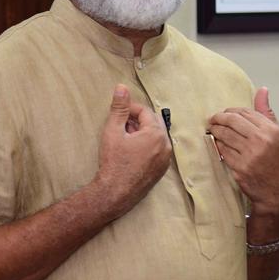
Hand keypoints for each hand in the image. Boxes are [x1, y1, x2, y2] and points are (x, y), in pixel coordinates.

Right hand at [95, 84, 171, 216]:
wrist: (116, 192)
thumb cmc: (114, 161)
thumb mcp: (113, 131)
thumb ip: (119, 108)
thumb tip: (121, 87)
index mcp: (156, 133)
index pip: (145, 111)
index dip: (130, 109)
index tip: (117, 113)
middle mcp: (165, 145)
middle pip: (153, 122)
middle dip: (136, 120)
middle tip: (120, 125)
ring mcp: (165, 159)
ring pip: (155, 136)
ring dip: (141, 132)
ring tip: (123, 138)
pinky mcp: (161, 169)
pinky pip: (157, 150)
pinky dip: (146, 145)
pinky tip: (130, 151)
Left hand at [208, 87, 278, 215]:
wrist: (277, 191)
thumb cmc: (278, 161)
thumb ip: (267, 113)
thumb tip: (262, 90)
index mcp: (272, 130)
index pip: (245, 113)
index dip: (231, 111)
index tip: (224, 114)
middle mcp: (262, 140)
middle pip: (232, 121)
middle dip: (218, 118)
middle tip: (213, 120)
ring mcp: (250, 154)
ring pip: (224, 135)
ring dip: (215, 131)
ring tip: (213, 130)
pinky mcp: (240, 166)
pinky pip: (222, 150)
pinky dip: (217, 145)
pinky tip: (218, 144)